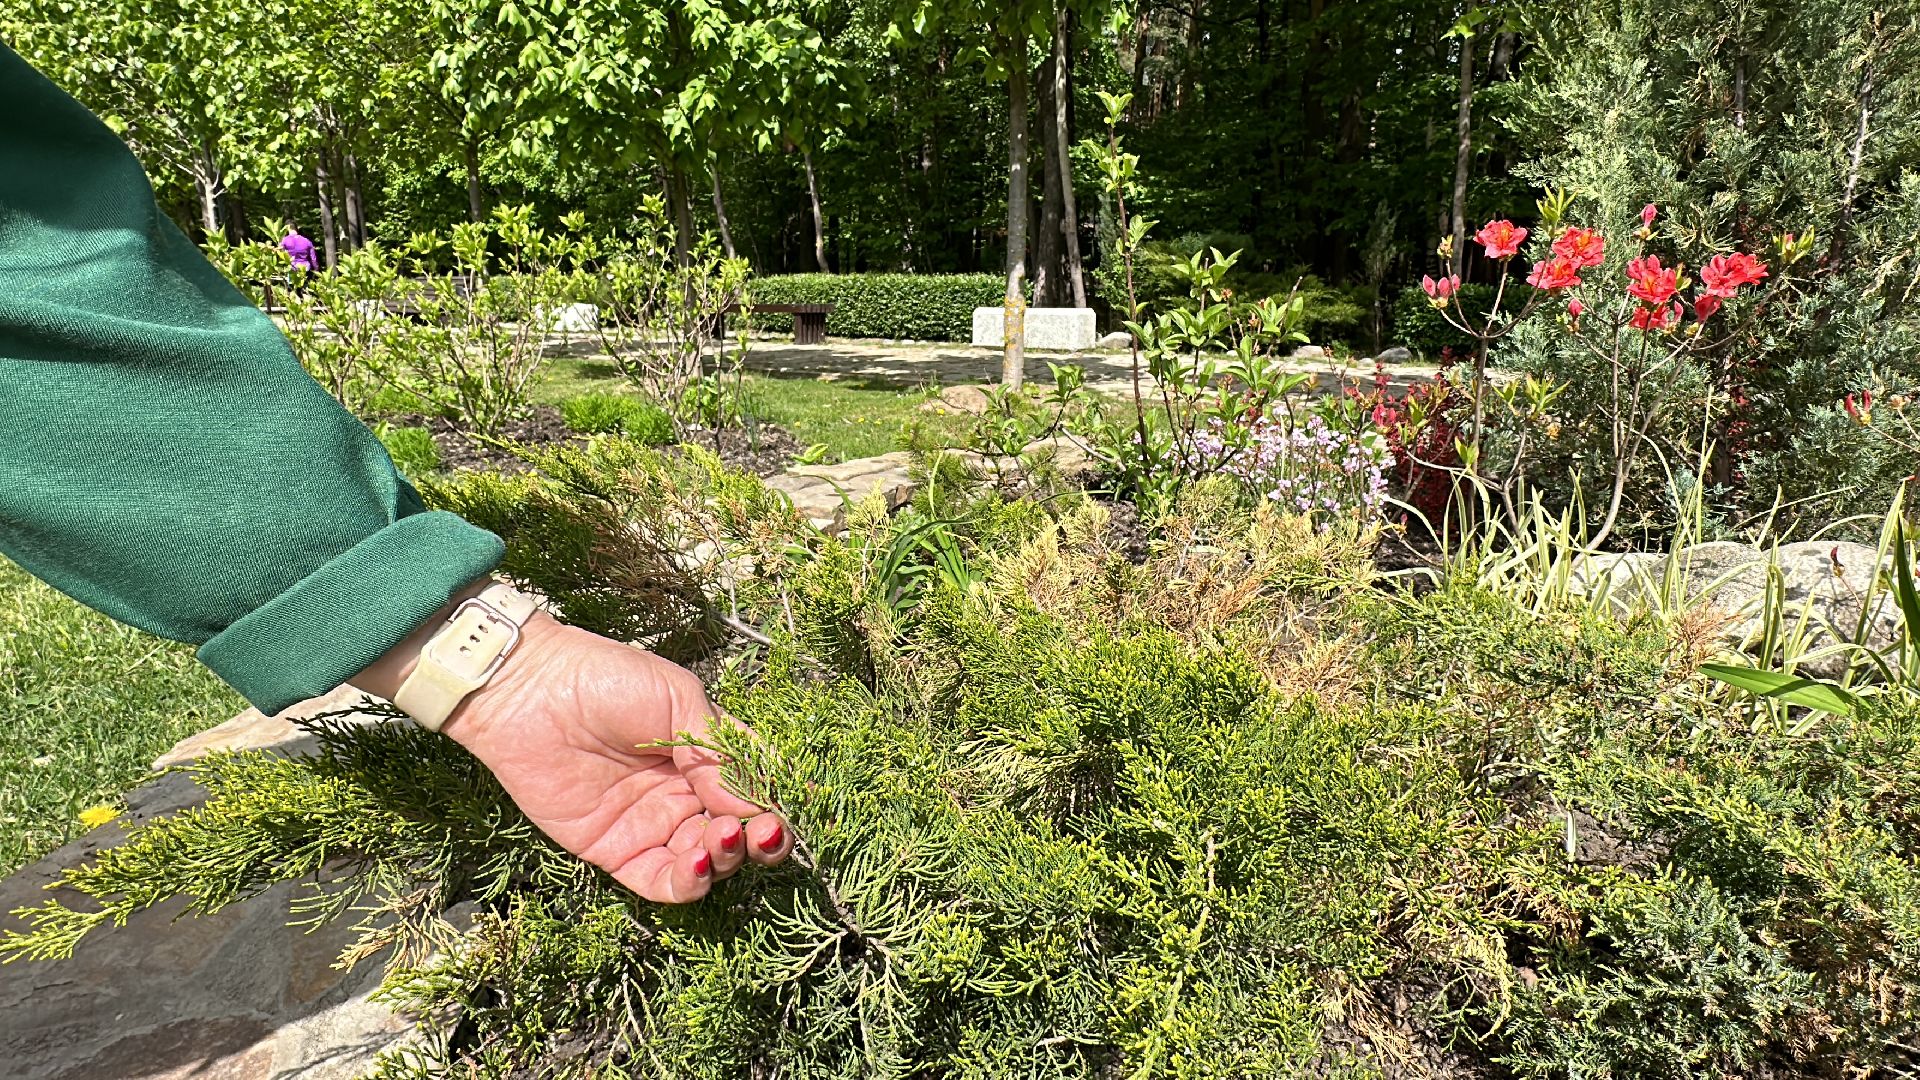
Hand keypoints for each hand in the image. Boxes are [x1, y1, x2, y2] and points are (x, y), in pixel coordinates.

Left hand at [353, 588, 791, 902]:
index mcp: (708, 756)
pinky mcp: (617, 852)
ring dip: (726, 859)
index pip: (757, 791)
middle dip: (761, 840)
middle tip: (760, 830)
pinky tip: (695, 861)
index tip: (786, 808)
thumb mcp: (678, 702)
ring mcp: (653, 826)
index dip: (777, 805)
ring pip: (709, 863)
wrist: (528, 690)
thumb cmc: (605, 679)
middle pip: (741, 835)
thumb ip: (721, 755)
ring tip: (721, 837)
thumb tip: (760, 804)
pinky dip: (688, 883)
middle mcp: (686, 795)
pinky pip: (663, 883)